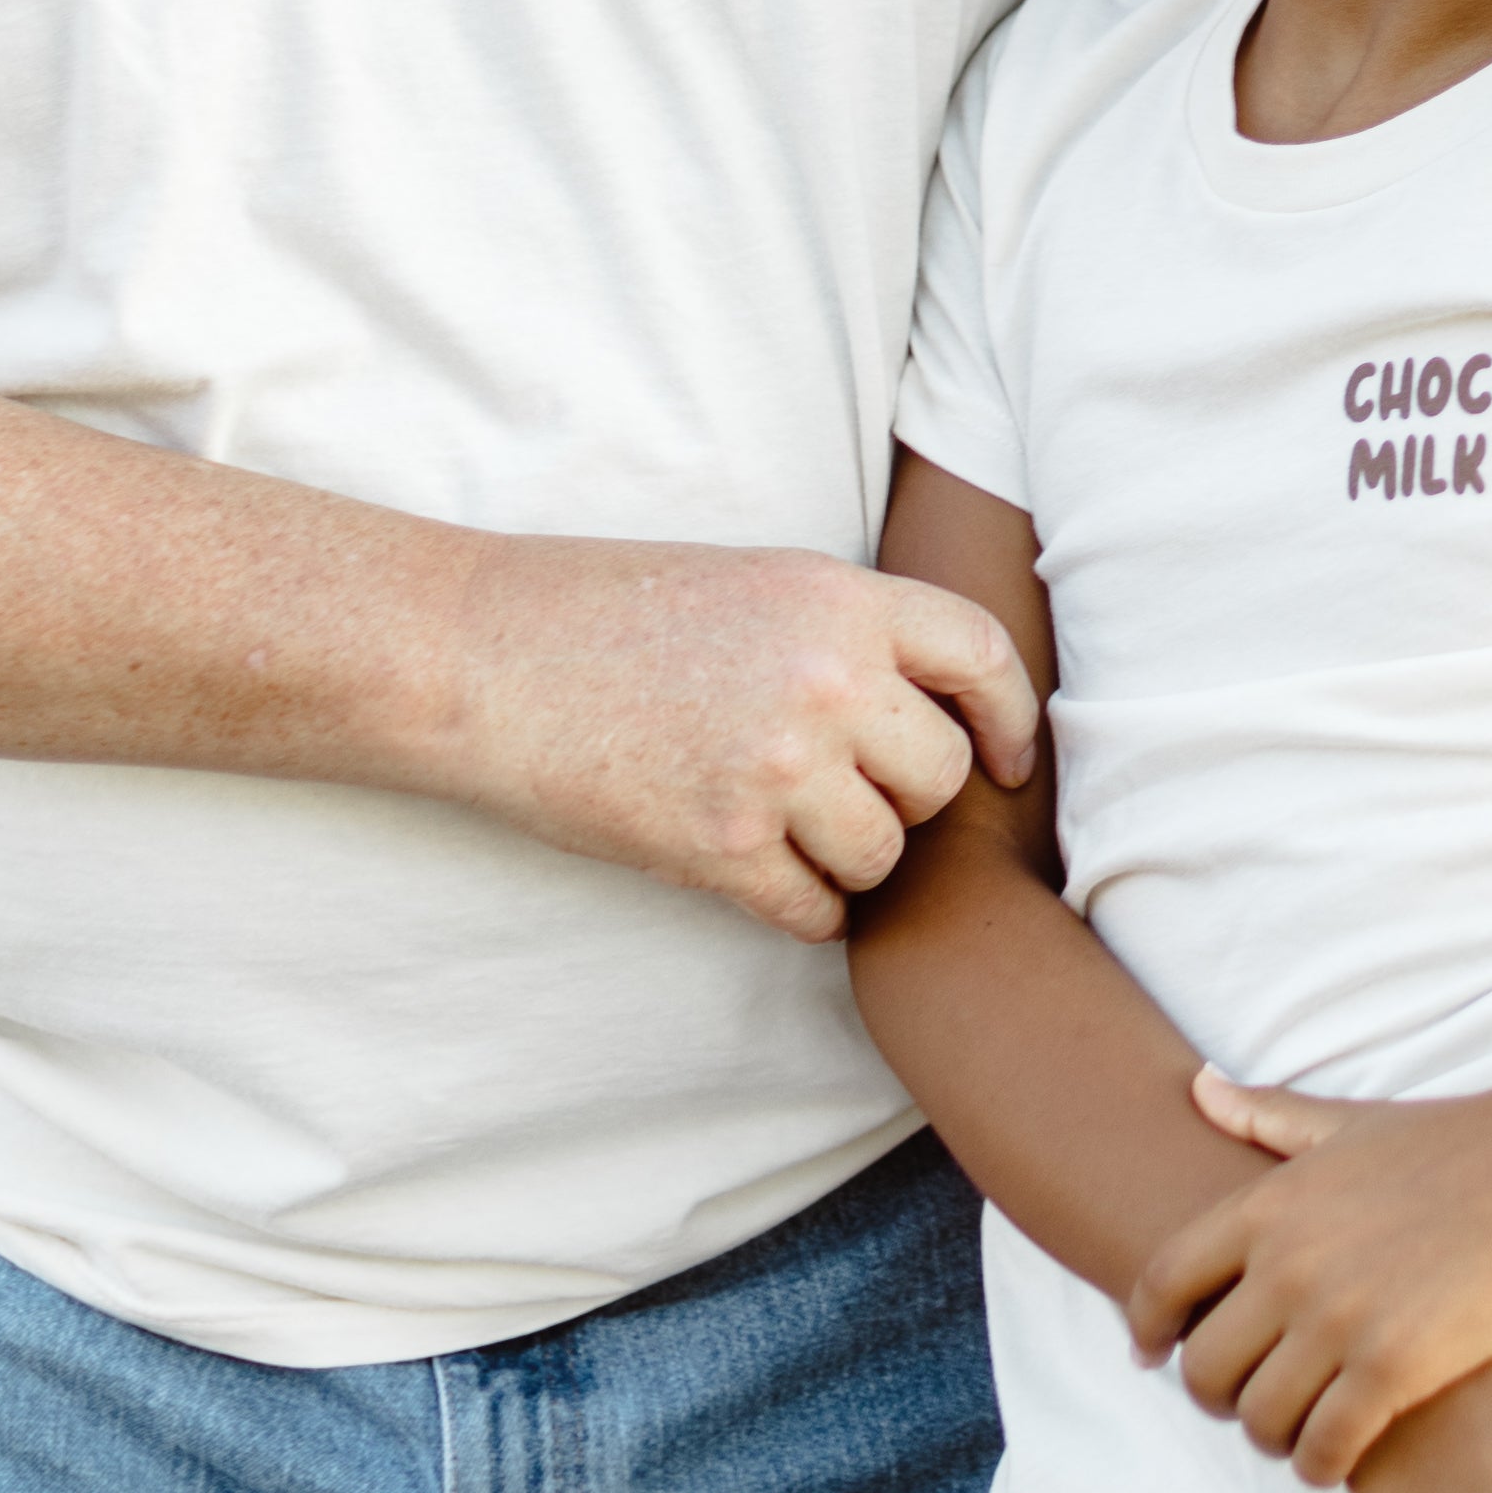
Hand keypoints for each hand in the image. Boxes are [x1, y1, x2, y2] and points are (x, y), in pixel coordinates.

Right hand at [437, 535, 1034, 940]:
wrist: (482, 654)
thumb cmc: (608, 610)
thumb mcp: (756, 582)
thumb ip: (848, 634)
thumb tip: (933, 708)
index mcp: (841, 599)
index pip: (983, 657)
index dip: (1009, 719)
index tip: (1003, 761)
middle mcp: (827, 681)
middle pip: (940, 776)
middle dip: (908, 798)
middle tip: (851, 795)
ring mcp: (777, 767)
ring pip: (884, 854)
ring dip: (854, 861)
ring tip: (797, 836)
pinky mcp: (720, 846)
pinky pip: (813, 909)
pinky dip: (804, 909)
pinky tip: (767, 882)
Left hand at [1134, 1072, 1491, 1483]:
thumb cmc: (1456, 1143)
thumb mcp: (1351, 1123)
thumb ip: (1269, 1115)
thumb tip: (1197, 1089)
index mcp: (1269, 1206)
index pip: (1160, 1283)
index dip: (1146, 1331)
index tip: (1154, 1358)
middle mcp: (1288, 1265)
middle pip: (1203, 1368)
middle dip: (1216, 1399)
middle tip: (1247, 1406)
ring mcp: (1339, 1319)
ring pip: (1258, 1419)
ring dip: (1272, 1439)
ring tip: (1298, 1434)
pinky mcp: (1393, 1369)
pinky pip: (1323, 1448)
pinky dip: (1321, 1466)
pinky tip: (1341, 1458)